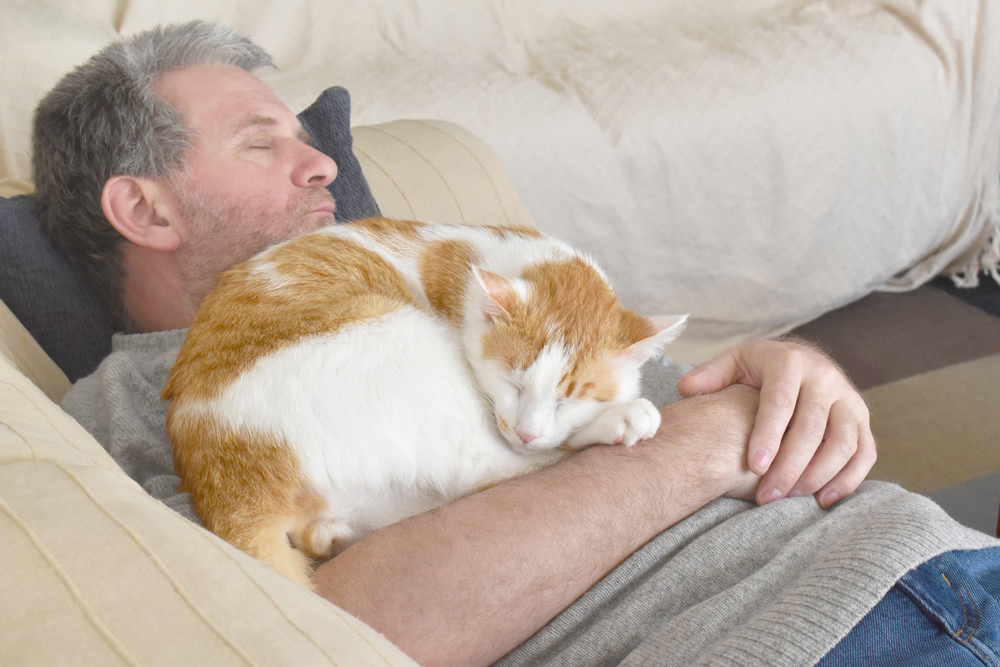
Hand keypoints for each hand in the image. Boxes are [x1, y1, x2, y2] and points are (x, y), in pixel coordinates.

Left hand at [676, 339, 875, 507]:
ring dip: (818, 476)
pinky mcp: (863, 419)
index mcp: (789, 362)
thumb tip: (687, 388)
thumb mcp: (735, 362)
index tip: (755, 466)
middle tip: (767, 495)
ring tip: (789, 498)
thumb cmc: (760, 368)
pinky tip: (823, 500)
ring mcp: (849, 399)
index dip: (769, 435)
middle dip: (790, 465)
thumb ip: (711, 375)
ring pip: (843, 442)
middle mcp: (825, 377)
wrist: (802, 359)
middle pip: (813, 427)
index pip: (781, 402)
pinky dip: (849, 478)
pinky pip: (865, 452)